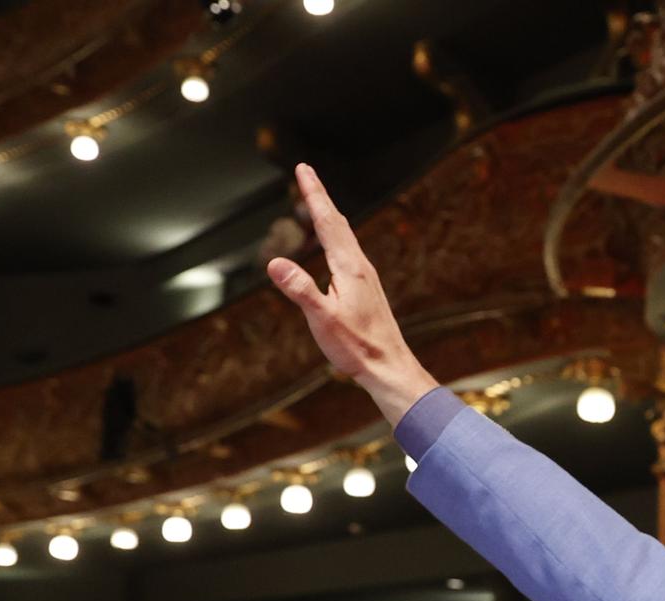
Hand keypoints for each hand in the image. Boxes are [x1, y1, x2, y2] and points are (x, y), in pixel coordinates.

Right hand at [267, 163, 439, 424]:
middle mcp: (361, 267)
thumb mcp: (322, 320)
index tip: (304, 169)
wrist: (389, 367)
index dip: (314, 194)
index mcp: (350, 268)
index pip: (328, 222)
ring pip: (345, 237)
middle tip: (306, 174)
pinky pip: (348, 252)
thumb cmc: (358, 347)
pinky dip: (336, 236)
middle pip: (338, 223)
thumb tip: (275, 262)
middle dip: (320, 197)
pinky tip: (335, 246)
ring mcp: (366, 278)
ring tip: (317, 202)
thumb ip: (300, 290)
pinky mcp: (367, 289)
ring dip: (329, 215)